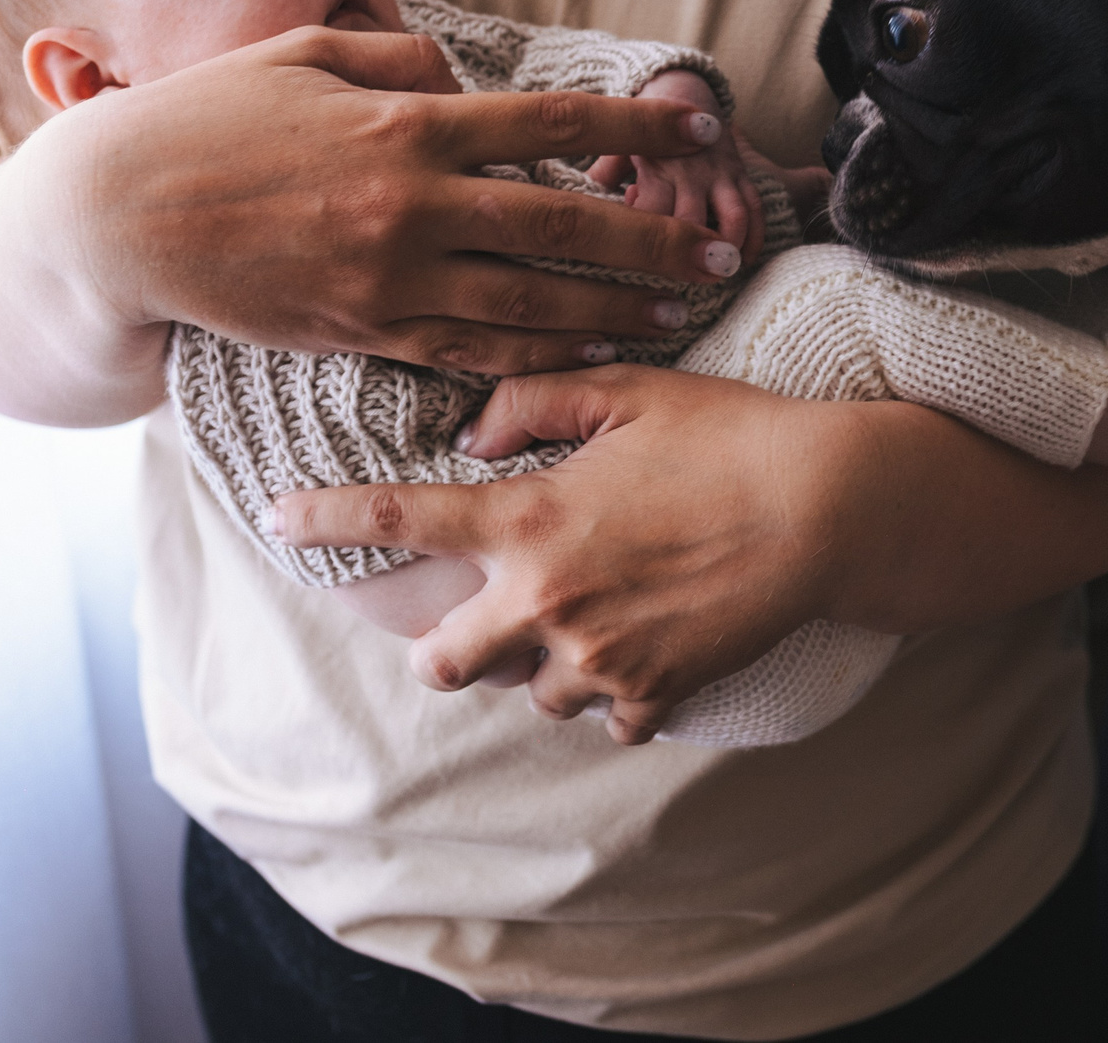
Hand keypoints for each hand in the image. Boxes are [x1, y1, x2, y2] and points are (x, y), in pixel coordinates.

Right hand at [33, 25, 742, 372]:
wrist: (116, 215)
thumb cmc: (206, 121)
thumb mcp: (302, 59)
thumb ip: (396, 66)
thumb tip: (462, 82)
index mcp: (407, 126)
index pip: (553, 126)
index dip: (637, 129)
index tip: (701, 128)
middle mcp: (414, 205)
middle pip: (564, 228)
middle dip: (654, 242)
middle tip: (724, 251)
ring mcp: (390, 278)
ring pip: (531, 304)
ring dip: (615, 310)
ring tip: (679, 312)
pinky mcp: (363, 331)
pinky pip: (472, 352)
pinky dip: (541, 356)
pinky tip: (593, 354)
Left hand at [275, 364, 870, 743]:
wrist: (832, 509)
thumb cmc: (730, 435)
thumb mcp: (630, 389)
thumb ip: (533, 400)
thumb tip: (471, 437)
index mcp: (530, 518)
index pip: (398, 521)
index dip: (325, 520)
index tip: (275, 519)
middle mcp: (547, 600)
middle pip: (442, 664)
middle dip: (449, 646)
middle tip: (491, 610)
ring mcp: (599, 659)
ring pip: (529, 693)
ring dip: (546, 663)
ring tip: (603, 614)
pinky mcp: (655, 696)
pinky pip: (608, 718)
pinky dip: (618, 691)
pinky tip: (653, 641)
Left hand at [588, 71, 768, 258]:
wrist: (687, 99)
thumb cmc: (643, 139)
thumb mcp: (616, 153)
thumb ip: (599, 181)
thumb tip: (571, 214)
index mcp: (655, 168)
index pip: (648, 214)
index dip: (641, 243)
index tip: (634, 264)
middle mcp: (690, 173)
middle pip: (691, 222)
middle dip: (686, 257)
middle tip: (676, 285)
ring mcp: (720, 175)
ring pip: (733, 217)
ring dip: (728, 248)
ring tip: (717, 274)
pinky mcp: (742, 176)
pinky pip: (757, 208)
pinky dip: (755, 237)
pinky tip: (746, 260)